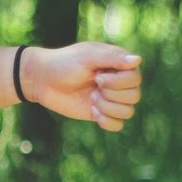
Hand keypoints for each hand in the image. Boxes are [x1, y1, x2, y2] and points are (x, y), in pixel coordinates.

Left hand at [26, 43, 142, 131]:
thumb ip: (112, 58)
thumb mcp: (88, 56)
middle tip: (93, 86)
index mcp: (119, 65)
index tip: (98, 76)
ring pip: (128, 112)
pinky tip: (92, 111)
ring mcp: (111, 99)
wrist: (43, 80)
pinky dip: (107, 121)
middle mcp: (119, 82)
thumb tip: (138, 61)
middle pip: (134, 96)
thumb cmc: (64, 63)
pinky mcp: (102, 113)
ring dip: (107, 107)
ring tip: (91, 99)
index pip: (135, 78)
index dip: (118, 82)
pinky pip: (118, 125)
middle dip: (111, 94)